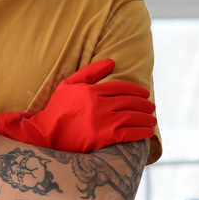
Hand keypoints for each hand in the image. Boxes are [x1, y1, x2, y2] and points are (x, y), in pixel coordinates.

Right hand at [0, 59, 156, 152]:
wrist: (46, 133)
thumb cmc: (57, 109)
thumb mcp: (68, 85)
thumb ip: (90, 72)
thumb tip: (111, 61)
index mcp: (92, 91)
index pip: (122, 87)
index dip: (137, 90)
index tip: (145, 94)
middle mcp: (99, 105)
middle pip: (130, 102)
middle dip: (145, 104)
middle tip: (151, 107)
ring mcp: (102, 121)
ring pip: (132, 117)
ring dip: (146, 118)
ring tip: (152, 120)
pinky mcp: (103, 137)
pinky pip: (129, 133)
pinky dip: (141, 132)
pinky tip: (147, 132)